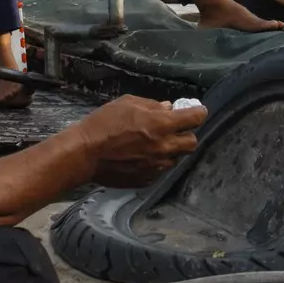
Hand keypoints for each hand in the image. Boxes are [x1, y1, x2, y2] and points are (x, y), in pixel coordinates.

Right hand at [76, 95, 205, 185]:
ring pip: (176, 158)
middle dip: (187, 134)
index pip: (194, 119)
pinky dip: (156, 162)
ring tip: (152, 144)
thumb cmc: (103, 124)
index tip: (197, 111)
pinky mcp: (147, 179)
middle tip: (175, 129)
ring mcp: (156, 166)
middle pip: (192, 143)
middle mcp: (164, 147)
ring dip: (170, 150)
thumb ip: (152, 105)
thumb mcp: (127, 103)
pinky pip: (160, 169)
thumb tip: (167, 108)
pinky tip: (140, 156)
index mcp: (161, 125)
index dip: (199, 113)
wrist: (84, 153)